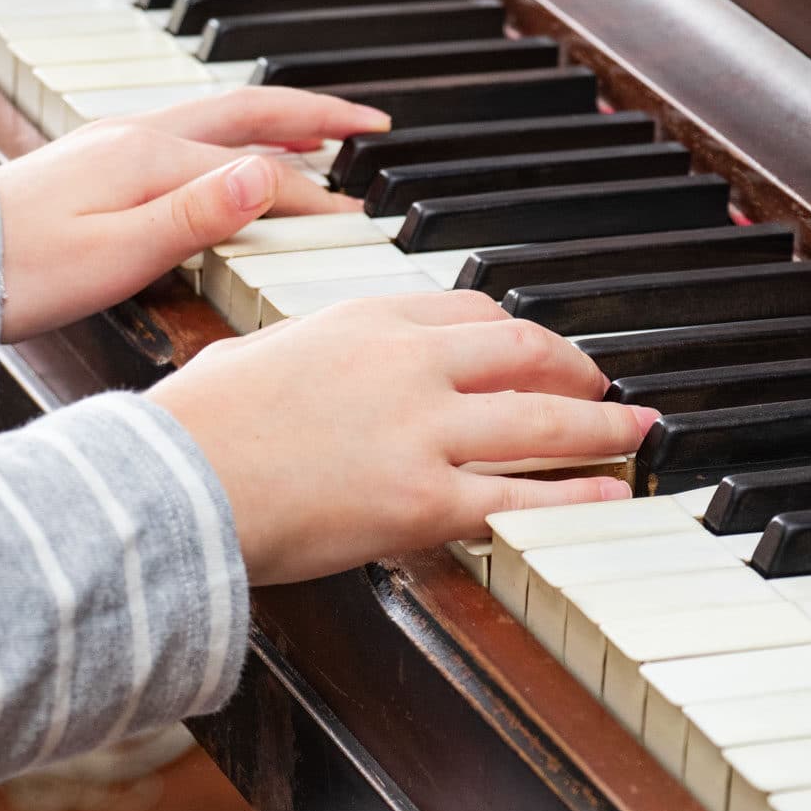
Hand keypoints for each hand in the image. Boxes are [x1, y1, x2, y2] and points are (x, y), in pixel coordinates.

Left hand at [0, 89, 387, 341]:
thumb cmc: (24, 274)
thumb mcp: (121, 254)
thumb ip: (200, 214)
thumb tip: (269, 173)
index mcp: (149, 158)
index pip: (257, 172)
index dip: (314, 194)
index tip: (357, 214)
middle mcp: (134, 137)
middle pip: (245, 112)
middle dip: (313, 113)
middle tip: (368, 121)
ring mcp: (112, 145)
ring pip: (215, 120)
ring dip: (273, 121)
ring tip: (317, 131)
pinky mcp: (95, 164)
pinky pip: (186, 136)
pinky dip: (230, 137)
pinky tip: (232, 157)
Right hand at [149, 294, 658, 584]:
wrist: (174, 482)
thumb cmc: (194, 428)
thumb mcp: (251, 358)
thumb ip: (299, 358)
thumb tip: (292, 370)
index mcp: (363, 321)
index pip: (468, 311)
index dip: (517, 332)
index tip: (537, 350)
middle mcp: (406, 364)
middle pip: (522, 353)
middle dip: (577, 369)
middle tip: (607, 386)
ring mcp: (422, 430)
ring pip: (540, 421)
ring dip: (601, 427)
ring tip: (637, 435)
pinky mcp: (424, 499)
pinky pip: (521, 496)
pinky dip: (577, 495)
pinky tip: (611, 494)